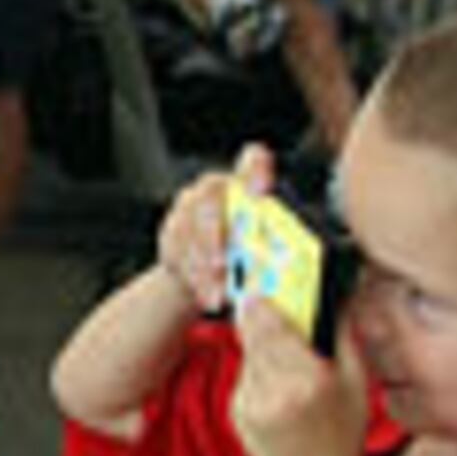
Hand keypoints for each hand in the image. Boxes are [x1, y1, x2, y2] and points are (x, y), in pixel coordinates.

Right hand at [158, 144, 276, 315]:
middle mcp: (215, 188)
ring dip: (202, 267)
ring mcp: (188, 207)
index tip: (261, 193)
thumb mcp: (269, 248)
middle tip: (222, 266)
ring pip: (188, 232)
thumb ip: (274, 246)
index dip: (256, 170)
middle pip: (209, 200)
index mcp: (247, 183)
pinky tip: (206, 295)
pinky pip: (175, 251)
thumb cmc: (248, 256)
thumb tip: (286, 265)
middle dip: (214, 236)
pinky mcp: (170, 230)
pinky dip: (192, 277)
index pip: (253, 159)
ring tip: (218, 295)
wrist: (208, 272)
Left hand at [228, 294, 370, 455]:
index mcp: (311, 381)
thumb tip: (338, 298)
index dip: (265, 303)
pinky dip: (258, 372)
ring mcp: (253, 402)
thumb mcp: (357, 386)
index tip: (264, 287)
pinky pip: (246, 376)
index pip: (274, 327)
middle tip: (261, 298)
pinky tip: (278, 388)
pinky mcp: (237, 410)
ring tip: (285, 359)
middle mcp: (277, 391)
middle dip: (258, 314)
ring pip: (248, 353)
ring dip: (260, 345)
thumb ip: (346, 338)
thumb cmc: (340, 435)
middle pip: (254, 333)